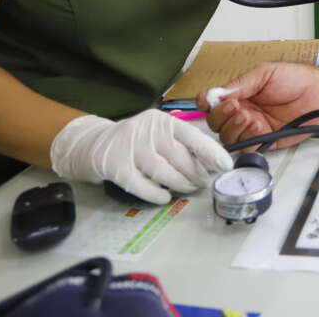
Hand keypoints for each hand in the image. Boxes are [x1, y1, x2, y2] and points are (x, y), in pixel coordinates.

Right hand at [49, 109, 231, 203]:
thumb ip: (181, 144)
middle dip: (196, 173)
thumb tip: (211, 162)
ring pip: (164, 173)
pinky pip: (142, 186)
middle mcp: (146, 131)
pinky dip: (156, 194)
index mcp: (161, 121)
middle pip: (180, 158)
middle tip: (203, 182)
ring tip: (187, 188)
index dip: (210, 152)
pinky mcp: (116, 167)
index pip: (192, 135)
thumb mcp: (158, 134)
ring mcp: (130, 149)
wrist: (93, 144)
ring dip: (180, 184)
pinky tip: (164, 196)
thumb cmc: (135, 141)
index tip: (225, 165)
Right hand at [199, 63, 318, 149]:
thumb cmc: (296, 79)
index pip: (213, 103)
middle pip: (217, 123)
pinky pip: (247, 146)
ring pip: (228, 136)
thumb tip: (215, 94)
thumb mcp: (264, 73)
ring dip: (233, 127)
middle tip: (236, 107)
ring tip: (248, 115)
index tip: (208, 101)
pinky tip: (257, 126)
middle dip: (221, 116)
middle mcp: (244, 112)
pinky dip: (247, 137)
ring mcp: (253, 128)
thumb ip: (240, 84)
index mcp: (240, 94)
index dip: (206, 103)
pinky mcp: (265, 141)